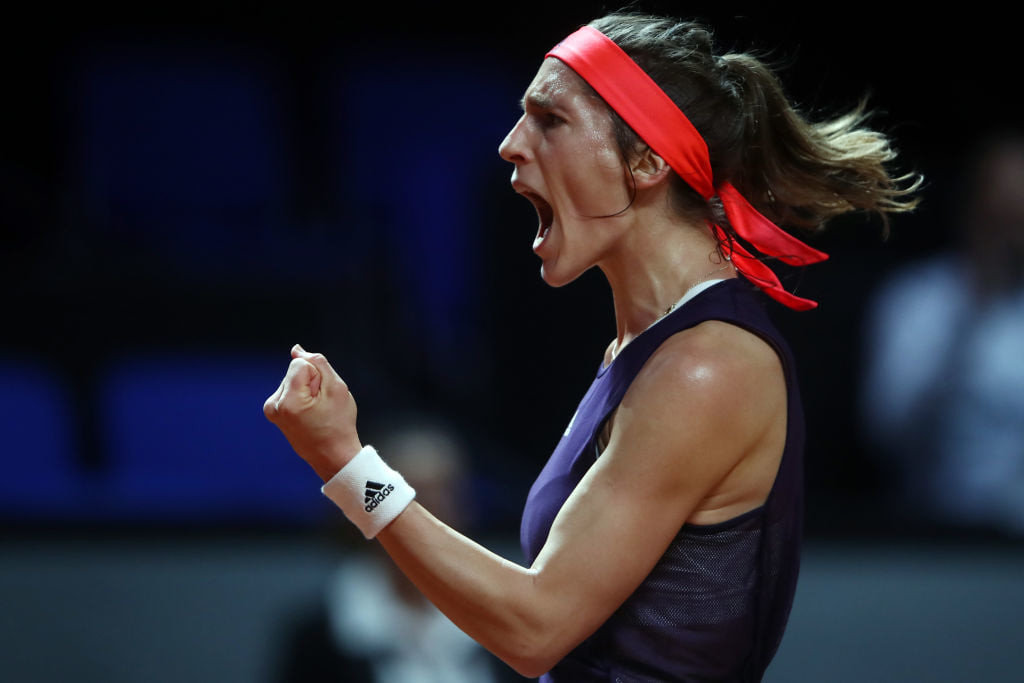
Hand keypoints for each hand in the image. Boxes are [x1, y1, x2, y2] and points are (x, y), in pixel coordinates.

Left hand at [264, 344, 362, 480]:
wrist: (332, 455)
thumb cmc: (338, 424)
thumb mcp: (337, 388)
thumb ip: (317, 363)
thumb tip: (296, 350)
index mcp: (288, 401)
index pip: (300, 364)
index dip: (317, 376)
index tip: (323, 396)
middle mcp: (274, 405)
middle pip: (295, 371)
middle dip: (311, 383)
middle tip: (322, 406)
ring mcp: (271, 410)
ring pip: (292, 379)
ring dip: (306, 390)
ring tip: (316, 412)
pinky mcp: (273, 412)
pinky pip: (289, 389)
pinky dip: (300, 396)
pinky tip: (309, 413)